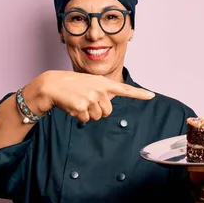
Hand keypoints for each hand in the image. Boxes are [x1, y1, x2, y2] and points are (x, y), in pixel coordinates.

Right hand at [26, 70, 154, 122]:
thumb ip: (101, 93)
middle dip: (97, 111)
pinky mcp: (82, 106)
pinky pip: (86, 120)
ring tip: (77, 102)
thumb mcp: (88, 84)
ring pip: (97, 117)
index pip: (124, 88)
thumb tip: (106, 109)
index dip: (139, 94)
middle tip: (85, 102)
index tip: (151, 95)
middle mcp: (100, 89)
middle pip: (107, 112)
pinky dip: (79, 117)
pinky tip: (72, 106)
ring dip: (87, 114)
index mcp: (102, 82)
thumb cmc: (70, 86)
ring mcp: (91, 97)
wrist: (52, 85)